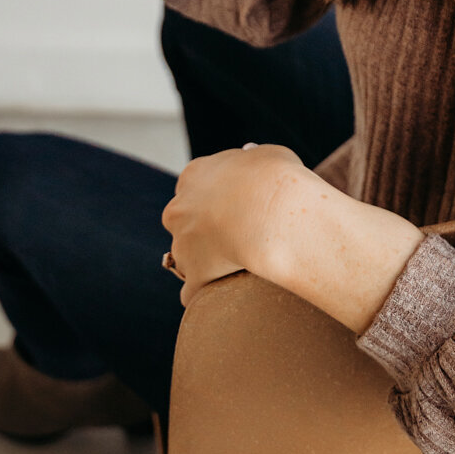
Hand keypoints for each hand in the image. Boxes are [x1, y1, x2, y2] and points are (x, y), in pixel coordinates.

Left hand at [161, 143, 306, 306]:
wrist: (271, 213)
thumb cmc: (275, 178)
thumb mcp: (268, 155)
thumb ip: (253, 158)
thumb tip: (249, 154)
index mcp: (195, 174)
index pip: (195, 185)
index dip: (215, 196)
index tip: (235, 205)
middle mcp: (180, 208)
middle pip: (183, 220)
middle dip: (201, 228)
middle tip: (233, 236)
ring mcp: (182, 243)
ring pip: (184, 255)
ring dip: (202, 262)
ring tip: (232, 268)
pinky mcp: (192, 275)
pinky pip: (191, 290)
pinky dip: (202, 293)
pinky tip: (219, 298)